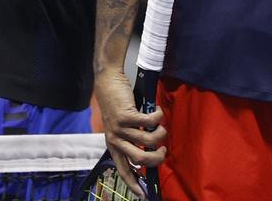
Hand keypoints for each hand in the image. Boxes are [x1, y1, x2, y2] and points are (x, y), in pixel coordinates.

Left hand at [95, 71, 165, 197]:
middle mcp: (115, 139)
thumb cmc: (118, 104)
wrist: (108, 82)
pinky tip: (158, 111)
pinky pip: (149, 122)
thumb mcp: (122, 127)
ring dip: (161, 133)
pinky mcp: (125, 116)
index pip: (123, 169)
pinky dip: (158, 117)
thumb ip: (132, 139)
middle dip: (157, 157)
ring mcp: (119, 128)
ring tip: (161, 126)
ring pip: (148, 140)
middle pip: (140, 159)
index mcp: (113, 145)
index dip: (134, 183)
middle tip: (163, 150)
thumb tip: (151, 150)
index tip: (143, 195)